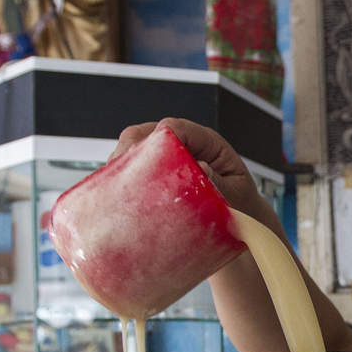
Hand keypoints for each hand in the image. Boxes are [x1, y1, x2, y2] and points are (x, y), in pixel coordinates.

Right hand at [109, 118, 270, 225]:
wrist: (242, 223)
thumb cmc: (242, 207)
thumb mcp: (237, 196)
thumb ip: (221, 183)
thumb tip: (201, 168)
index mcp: (208, 143)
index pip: (178, 128)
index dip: (159, 136)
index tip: (145, 155)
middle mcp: (183, 146)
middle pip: (146, 134)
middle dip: (129, 148)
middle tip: (116, 170)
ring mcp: (166, 159)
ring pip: (133, 150)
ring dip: (120, 164)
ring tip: (109, 185)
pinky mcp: (155, 175)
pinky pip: (131, 170)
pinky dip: (119, 179)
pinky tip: (110, 193)